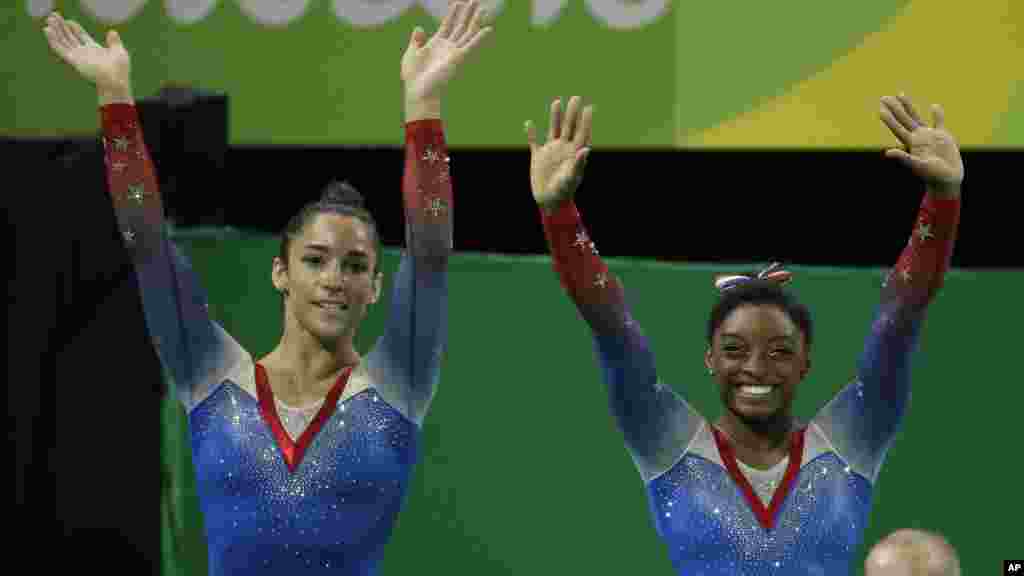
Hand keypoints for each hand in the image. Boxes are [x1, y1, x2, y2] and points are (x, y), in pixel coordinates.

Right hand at [43, 12, 132, 104]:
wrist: (114, 81)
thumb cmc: (119, 70)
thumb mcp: (119, 52)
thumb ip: (114, 41)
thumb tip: (112, 31)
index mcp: (94, 50)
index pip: (81, 36)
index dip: (75, 28)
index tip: (69, 21)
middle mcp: (84, 53)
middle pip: (70, 37)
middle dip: (62, 27)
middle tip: (54, 16)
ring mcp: (77, 56)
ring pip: (62, 41)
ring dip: (55, 30)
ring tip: (49, 19)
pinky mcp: (73, 60)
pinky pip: (60, 48)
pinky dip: (53, 39)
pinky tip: (47, 30)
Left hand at [401, 1, 492, 119]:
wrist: (419, 91)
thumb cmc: (413, 76)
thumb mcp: (411, 54)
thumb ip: (416, 41)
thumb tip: (419, 28)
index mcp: (436, 44)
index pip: (447, 25)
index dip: (453, 13)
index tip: (458, 2)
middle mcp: (448, 47)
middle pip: (460, 26)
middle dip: (467, 13)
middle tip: (474, 0)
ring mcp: (454, 52)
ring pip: (467, 32)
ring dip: (475, 20)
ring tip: (482, 8)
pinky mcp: (459, 58)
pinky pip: (471, 45)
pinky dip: (480, 37)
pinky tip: (488, 28)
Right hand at [526, 96, 593, 210]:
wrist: (550, 202)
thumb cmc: (564, 192)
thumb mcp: (572, 177)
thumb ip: (579, 163)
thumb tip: (586, 149)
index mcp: (574, 153)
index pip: (581, 133)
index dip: (586, 120)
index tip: (589, 107)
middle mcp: (564, 149)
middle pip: (568, 127)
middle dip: (572, 113)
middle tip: (576, 97)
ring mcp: (551, 151)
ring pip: (553, 130)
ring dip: (555, 116)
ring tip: (557, 102)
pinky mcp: (539, 157)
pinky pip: (534, 142)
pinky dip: (531, 133)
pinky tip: (529, 124)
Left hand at [880, 93, 963, 197]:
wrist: (948, 179)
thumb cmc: (931, 175)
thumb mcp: (917, 166)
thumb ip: (903, 157)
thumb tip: (887, 152)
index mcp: (911, 143)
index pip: (897, 128)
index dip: (889, 119)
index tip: (880, 109)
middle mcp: (918, 137)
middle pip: (903, 119)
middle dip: (894, 108)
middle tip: (884, 97)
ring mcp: (929, 135)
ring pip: (916, 117)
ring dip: (908, 106)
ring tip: (900, 94)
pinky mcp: (943, 136)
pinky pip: (939, 122)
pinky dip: (937, 114)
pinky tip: (934, 106)